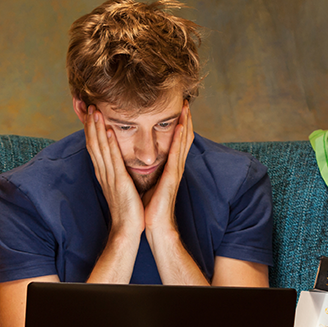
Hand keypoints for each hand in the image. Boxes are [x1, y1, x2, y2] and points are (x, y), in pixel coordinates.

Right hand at [83, 105, 144, 238]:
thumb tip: (117, 165)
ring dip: (97, 128)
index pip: (95, 147)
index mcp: (104, 173)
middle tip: (88, 105)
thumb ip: (117, 174)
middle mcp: (103, 172)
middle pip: (93, 144)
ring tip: (95, 111)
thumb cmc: (127, 210)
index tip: (90, 114)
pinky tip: (108, 130)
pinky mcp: (118, 180)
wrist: (127, 229)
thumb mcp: (120, 187)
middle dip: (90, 124)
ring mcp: (109, 176)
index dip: (91, 130)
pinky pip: (113, 158)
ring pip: (100, 147)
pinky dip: (110, 143)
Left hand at [143, 100, 193, 234]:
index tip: (177, 108)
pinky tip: (180, 126)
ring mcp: (175, 171)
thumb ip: (151, 170)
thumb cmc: (151, 207)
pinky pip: (176, 154)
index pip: (176, 141)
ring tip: (186, 107)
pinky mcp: (171, 177)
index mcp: (169, 168)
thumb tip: (142, 160)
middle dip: (185, 119)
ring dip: (185, 124)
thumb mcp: (150, 183)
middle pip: (183, 138)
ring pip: (183, 142)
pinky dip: (179, 139)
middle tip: (185, 101)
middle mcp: (175, 167)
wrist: (155, 226)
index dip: (179, 124)